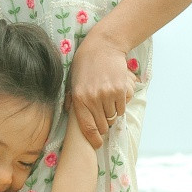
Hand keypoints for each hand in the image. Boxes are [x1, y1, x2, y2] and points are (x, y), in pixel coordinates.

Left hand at [66, 33, 135, 147]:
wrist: (103, 47)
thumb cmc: (85, 64)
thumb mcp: (73, 82)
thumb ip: (73, 100)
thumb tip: (70, 115)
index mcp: (79, 99)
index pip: (87, 127)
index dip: (93, 139)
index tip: (97, 144)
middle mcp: (93, 99)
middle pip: (103, 124)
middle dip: (103, 125)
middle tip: (103, 118)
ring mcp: (108, 94)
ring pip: (113, 117)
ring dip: (112, 114)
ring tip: (108, 102)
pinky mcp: (120, 90)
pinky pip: (122, 108)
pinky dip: (120, 106)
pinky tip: (115, 96)